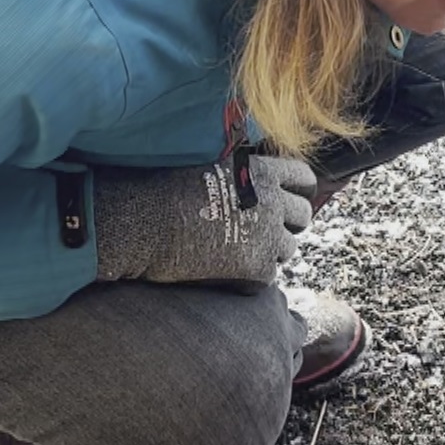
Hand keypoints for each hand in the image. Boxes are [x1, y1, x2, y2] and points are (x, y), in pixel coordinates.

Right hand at [91, 154, 316, 290]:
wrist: (141, 224)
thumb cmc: (162, 190)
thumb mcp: (211, 167)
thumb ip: (240, 176)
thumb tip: (250, 185)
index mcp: (262, 172)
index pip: (303, 179)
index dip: (299, 190)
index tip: (292, 199)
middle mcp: (273, 202)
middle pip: (302, 216)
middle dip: (288, 224)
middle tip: (265, 232)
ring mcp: (268, 237)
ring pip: (287, 249)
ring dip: (269, 251)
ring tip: (237, 252)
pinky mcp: (257, 270)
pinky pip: (266, 276)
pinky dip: (249, 277)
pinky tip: (224, 271)